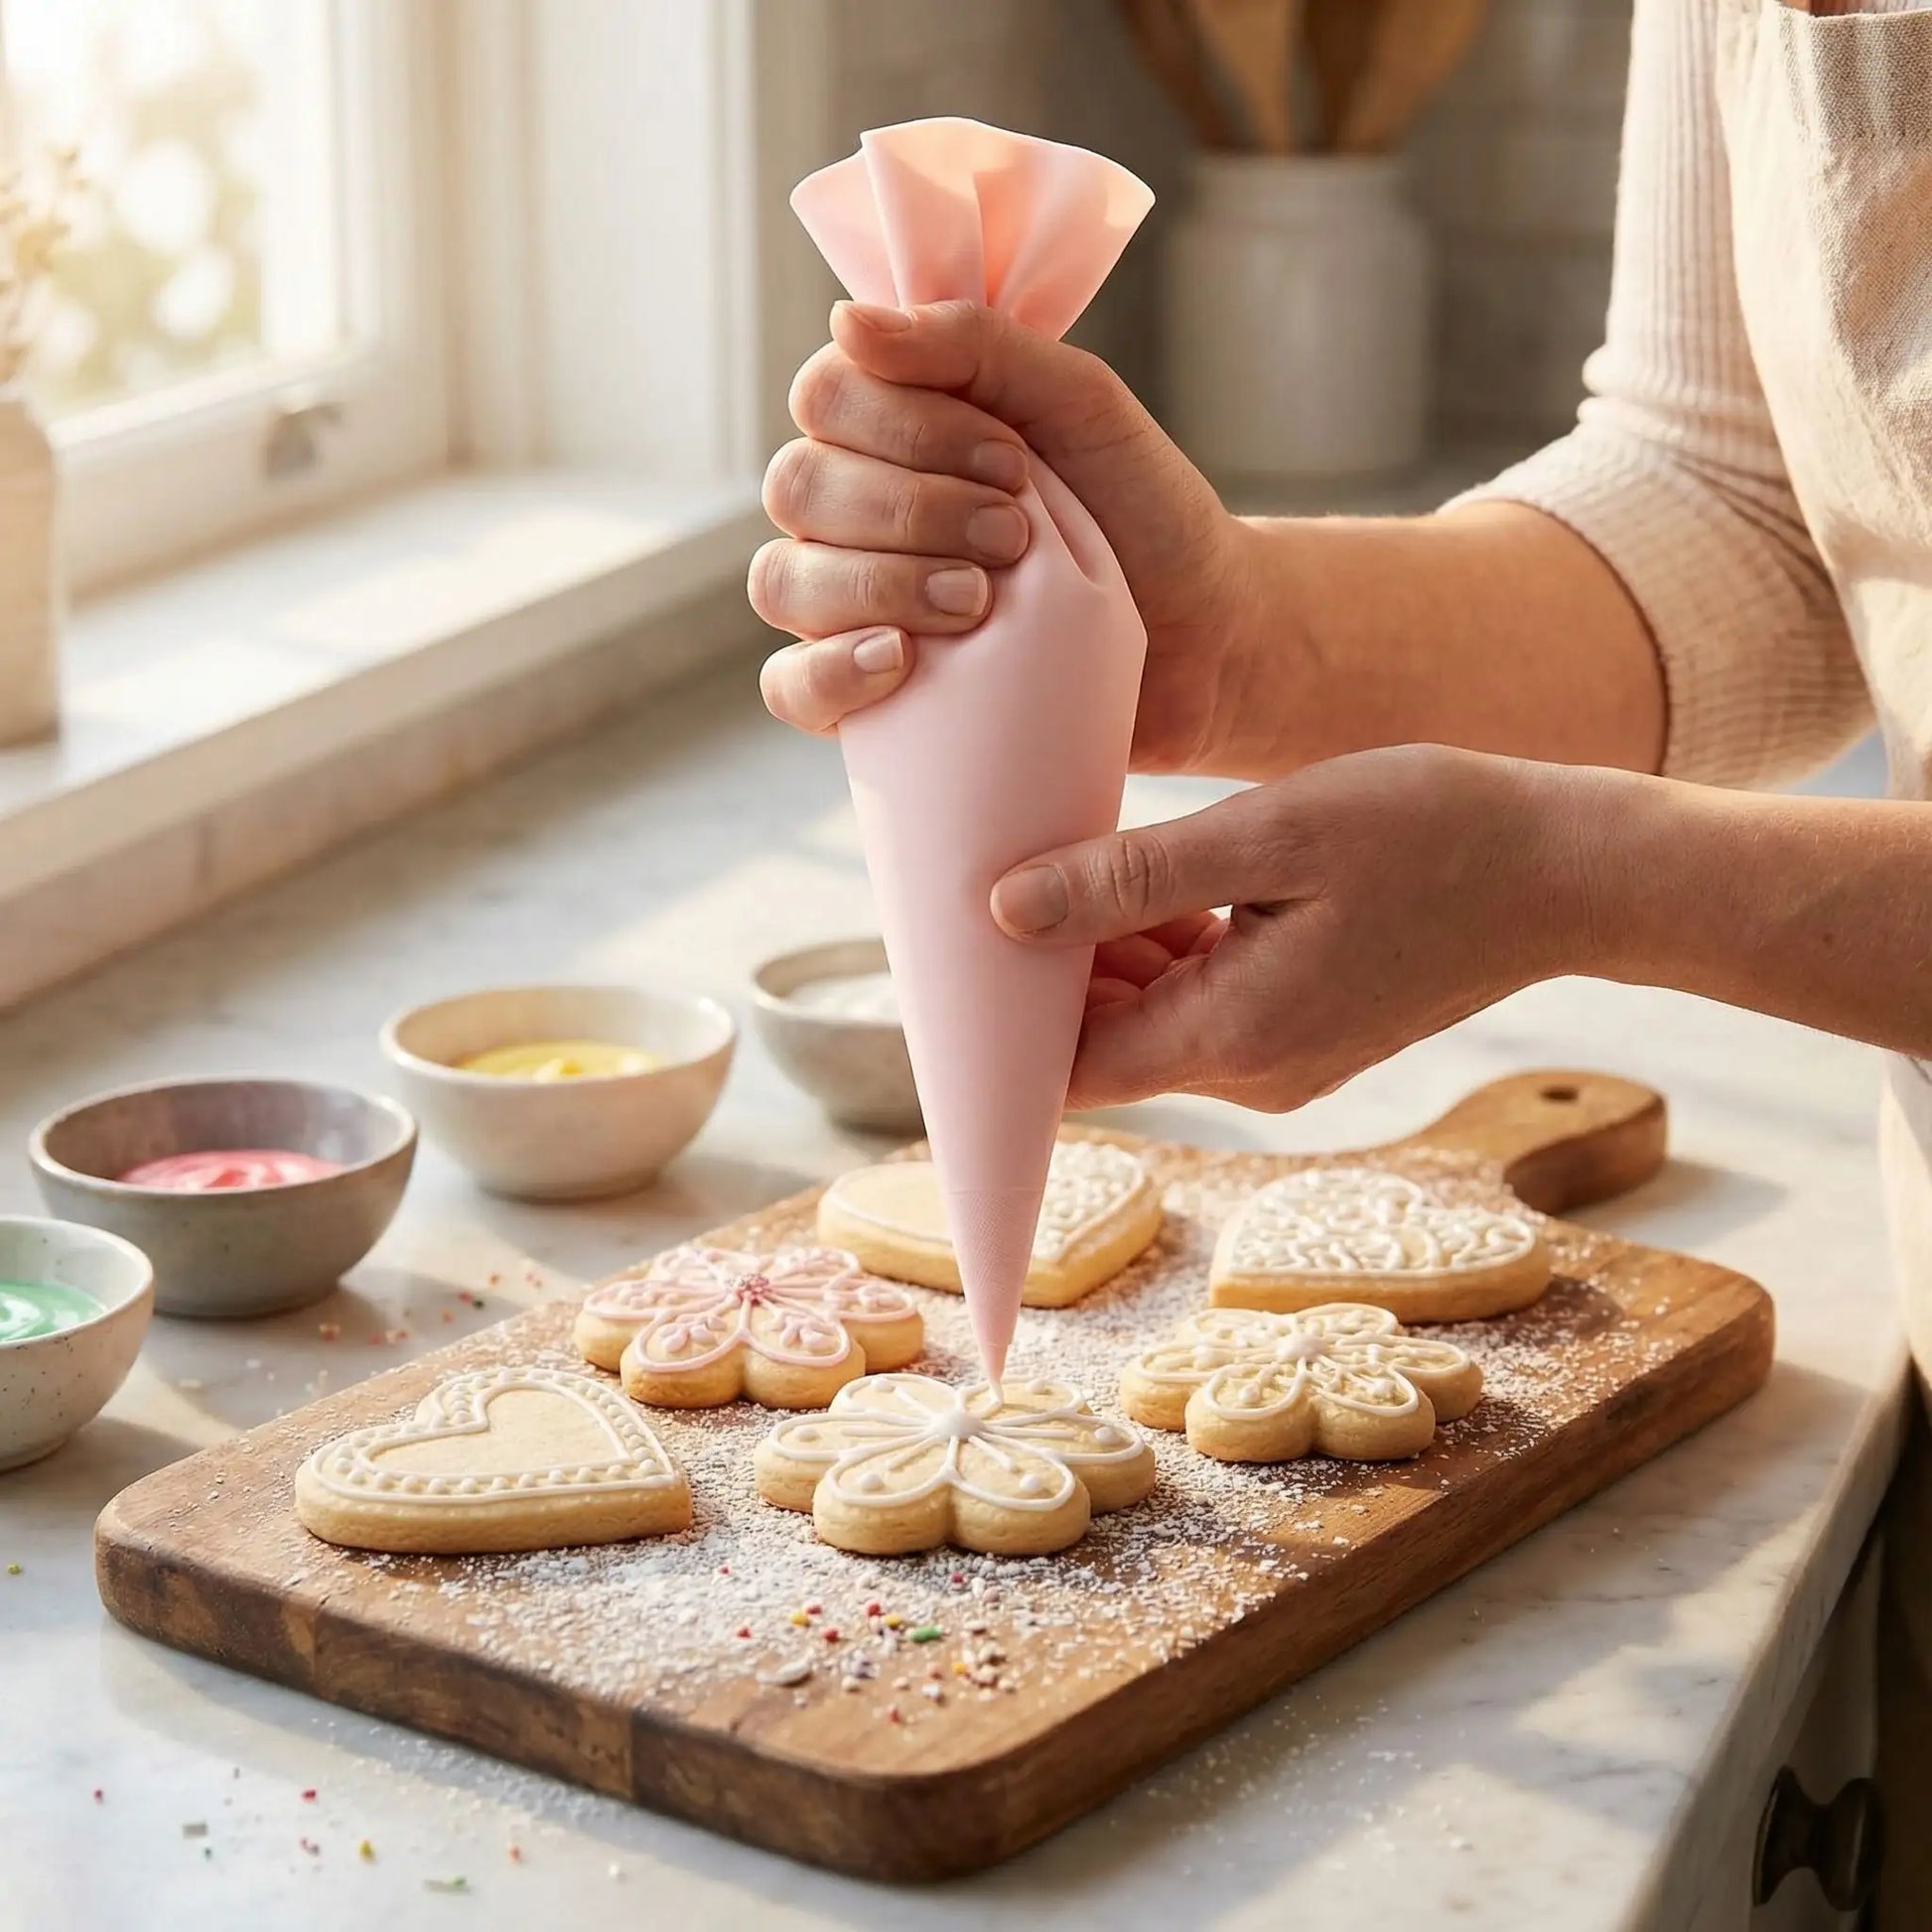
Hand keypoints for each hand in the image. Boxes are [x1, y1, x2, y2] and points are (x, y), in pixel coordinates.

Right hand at [751, 299, 1254, 773]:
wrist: (1204, 636)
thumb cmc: (1141, 511)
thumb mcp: (1082, 404)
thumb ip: (977, 347)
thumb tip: (848, 321)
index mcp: (891, 427)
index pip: (826, 398)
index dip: (905, 428)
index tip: (1012, 463)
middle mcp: (851, 511)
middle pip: (799, 487)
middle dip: (910, 509)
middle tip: (1014, 538)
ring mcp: (849, 606)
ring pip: (784, 581)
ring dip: (880, 583)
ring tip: (979, 603)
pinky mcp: (866, 698)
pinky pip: (791, 688)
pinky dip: (830, 673)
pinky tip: (898, 661)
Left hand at [988, 745, 1587, 1109]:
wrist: (1571, 869)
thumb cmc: (1433, 832)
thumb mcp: (1271, 836)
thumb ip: (1133, 879)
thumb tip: (1004, 911)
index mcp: (1233, 1036)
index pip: (1067, 1072)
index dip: (1001, 1022)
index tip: (957, 947)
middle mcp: (1251, 1071)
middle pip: (1101, 1044)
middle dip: (1047, 971)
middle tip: (1009, 864)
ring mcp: (1282, 1057)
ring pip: (1148, 1018)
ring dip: (1106, 951)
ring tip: (1083, 851)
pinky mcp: (1306, 1028)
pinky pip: (1200, 1002)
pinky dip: (1163, 949)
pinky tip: (1158, 874)